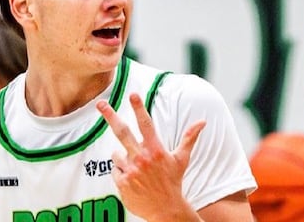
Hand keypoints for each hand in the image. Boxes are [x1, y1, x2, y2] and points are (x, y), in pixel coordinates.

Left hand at [96, 92, 205, 220]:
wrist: (166, 210)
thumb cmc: (173, 182)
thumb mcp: (182, 159)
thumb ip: (189, 138)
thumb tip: (203, 122)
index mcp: (155, 150)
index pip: (146, 124)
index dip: (139, 108)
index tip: (133, 94)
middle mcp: (142, 158)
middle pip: (122, 132)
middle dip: (110, 116)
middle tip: (100, 103)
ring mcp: (131, 170)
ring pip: (117, 154)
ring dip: (123, 157)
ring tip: (136, 169)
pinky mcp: (122, 183)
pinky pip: (115, 170)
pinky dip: (121, 172)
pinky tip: (132, 180)